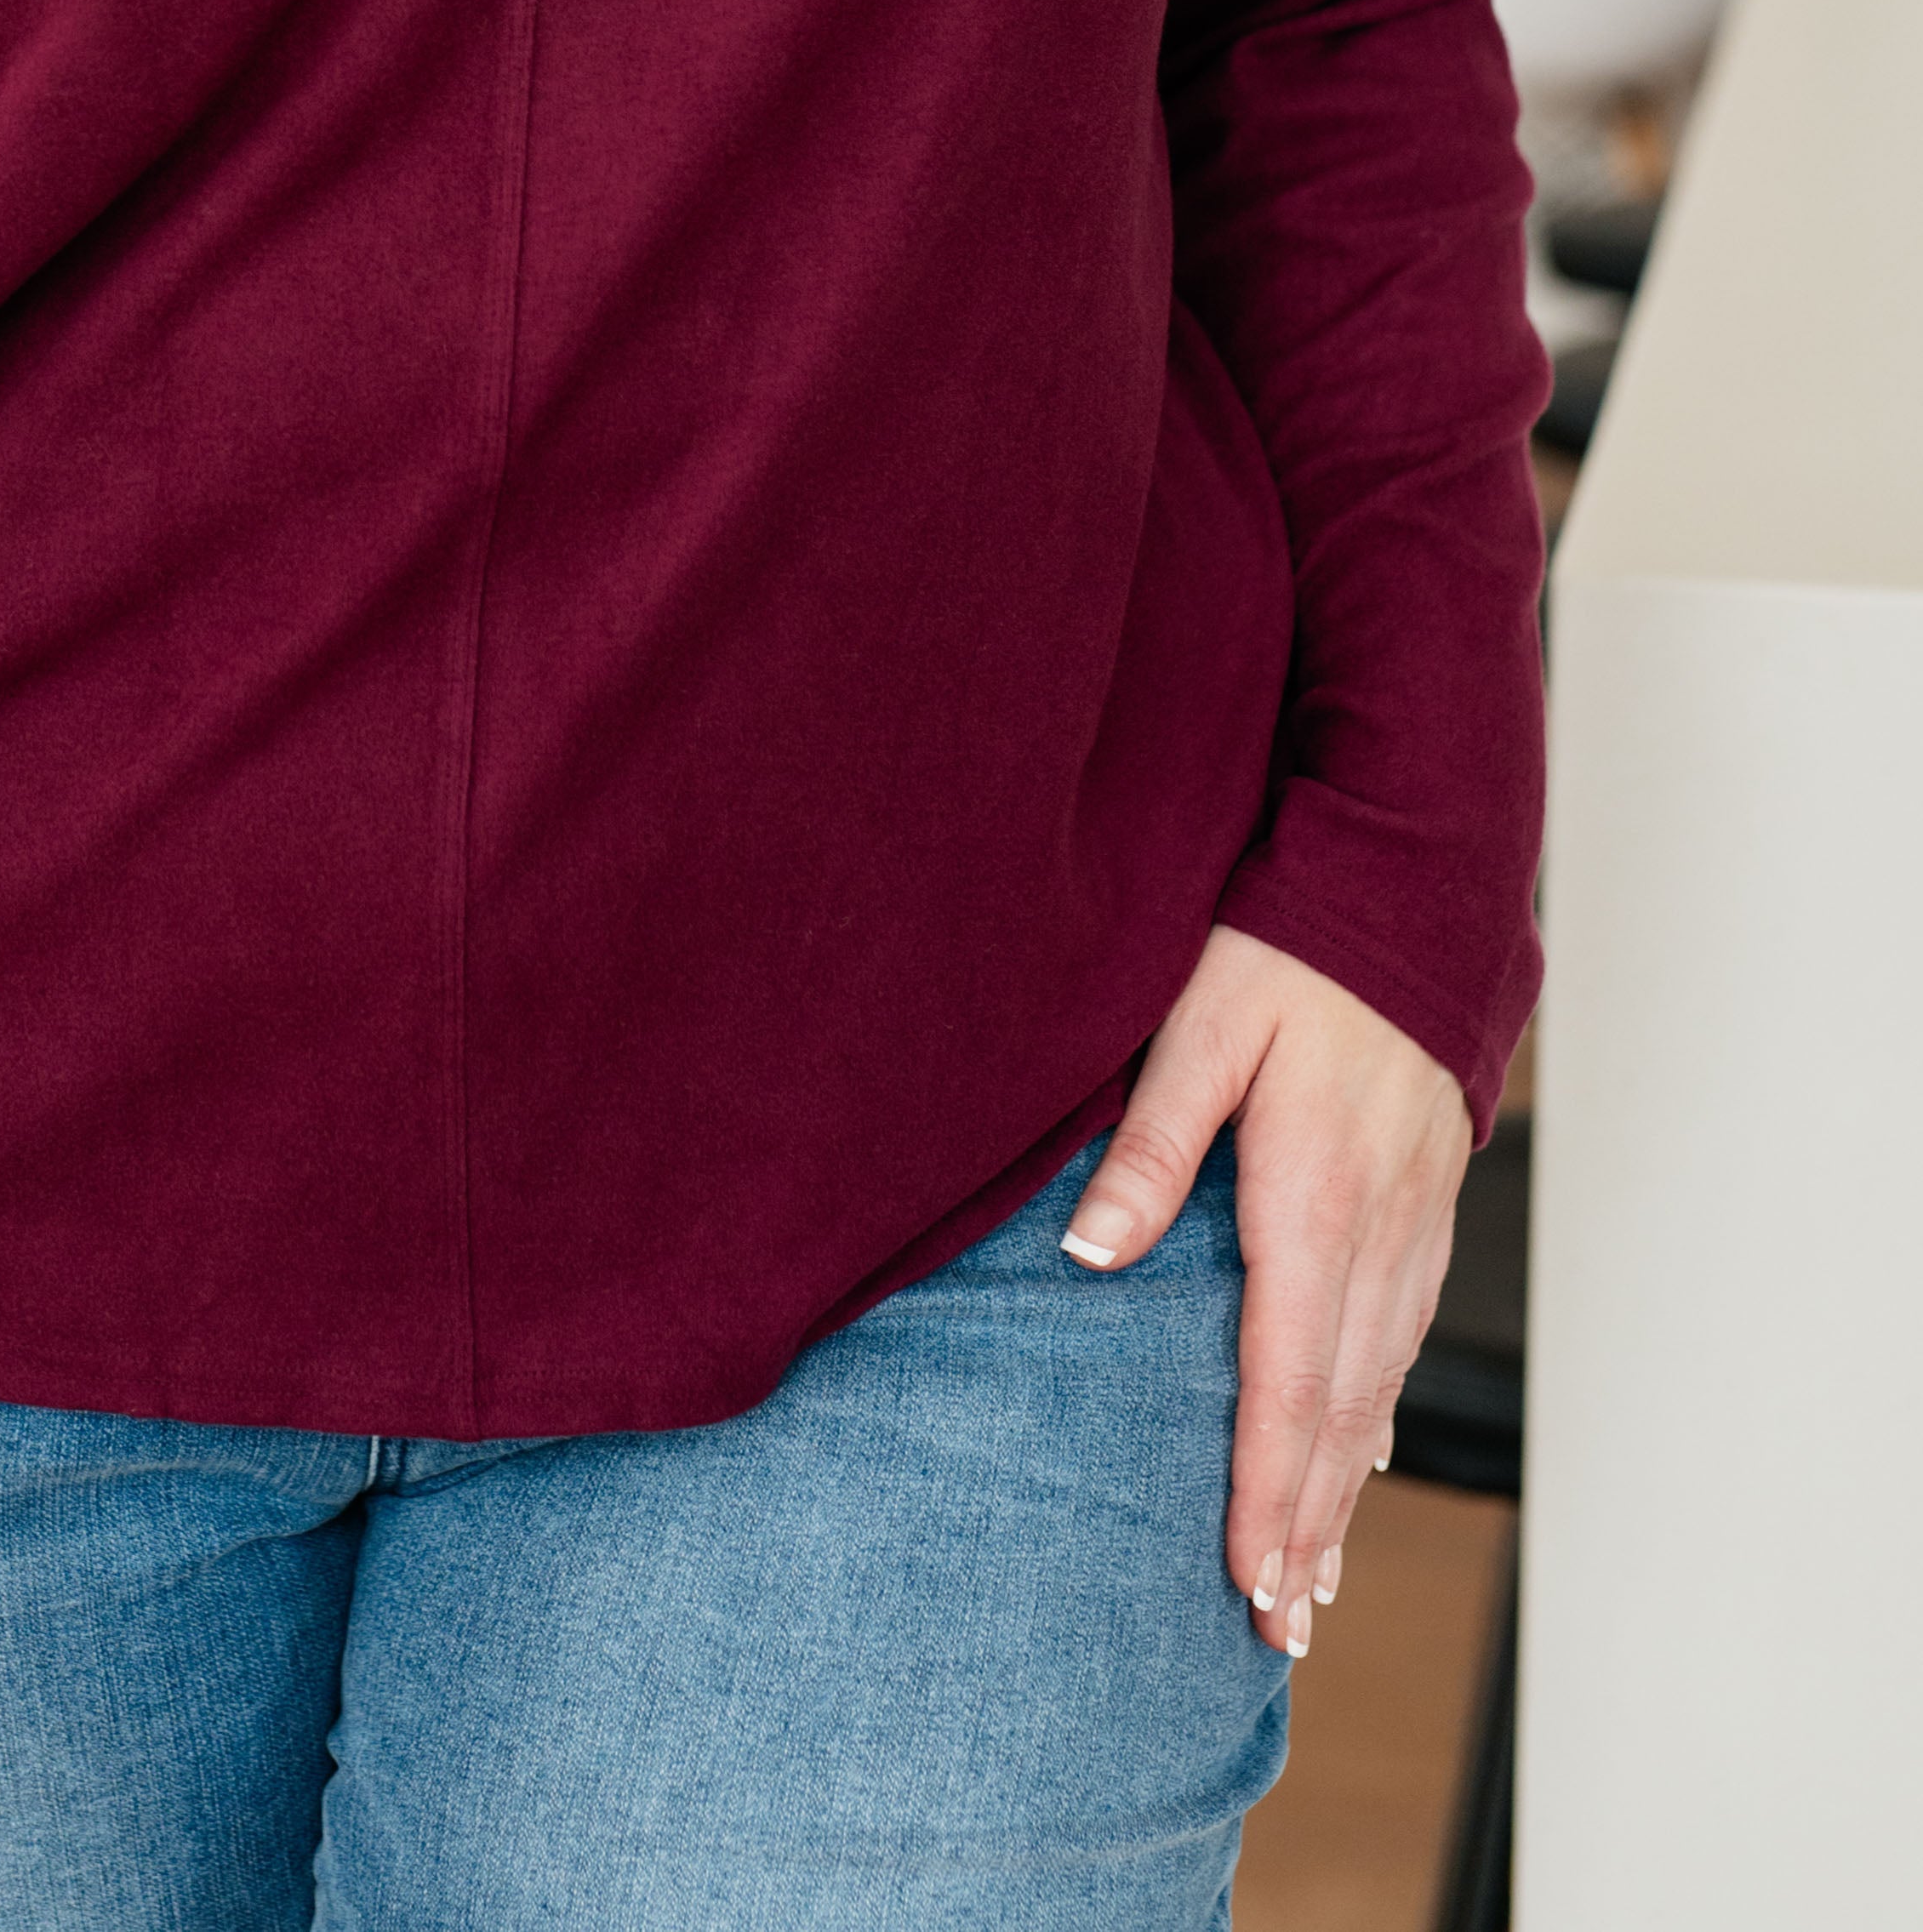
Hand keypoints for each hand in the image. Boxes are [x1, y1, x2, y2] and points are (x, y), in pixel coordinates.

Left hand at [1060, 927, 1469, 1657]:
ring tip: (1314, 1579)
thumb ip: (1147, 1145)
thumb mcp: (1199, 1026)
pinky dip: (1378, 1411)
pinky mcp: (1425, 1201)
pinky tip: (1362, 1453)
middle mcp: (1376, 1230)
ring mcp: (1413, 1220)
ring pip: (1378, 1384)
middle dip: (1308, 1527)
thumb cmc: (1291, 946)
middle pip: (1339, 1412)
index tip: (1247, 1581)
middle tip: (1279, 1631)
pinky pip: (1401, 1333)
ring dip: (1347, 1487)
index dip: (1266, 1489)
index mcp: (1312, 1200)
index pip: (1284, 1378)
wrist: (1412, 887)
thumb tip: (1092, 1255)